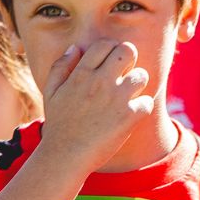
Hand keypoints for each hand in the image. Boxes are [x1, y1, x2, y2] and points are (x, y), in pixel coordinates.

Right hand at [38, 38, 151, 175]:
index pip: (105, 44)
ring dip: (137, 84)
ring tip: (129, 95)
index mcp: (81, 74)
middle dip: (129, 59)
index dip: (111, 49)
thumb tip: (75, 47)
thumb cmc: (58, 125)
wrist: (65, 156)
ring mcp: (116, 98)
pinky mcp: (128, 117)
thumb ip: (61, 67)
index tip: (111, 60)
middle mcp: (100, 82)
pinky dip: (142, 108)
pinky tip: (132, 114)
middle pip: (128, 51)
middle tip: (125, 73)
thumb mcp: (51, 92)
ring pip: (142, 76)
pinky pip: (147, 102)